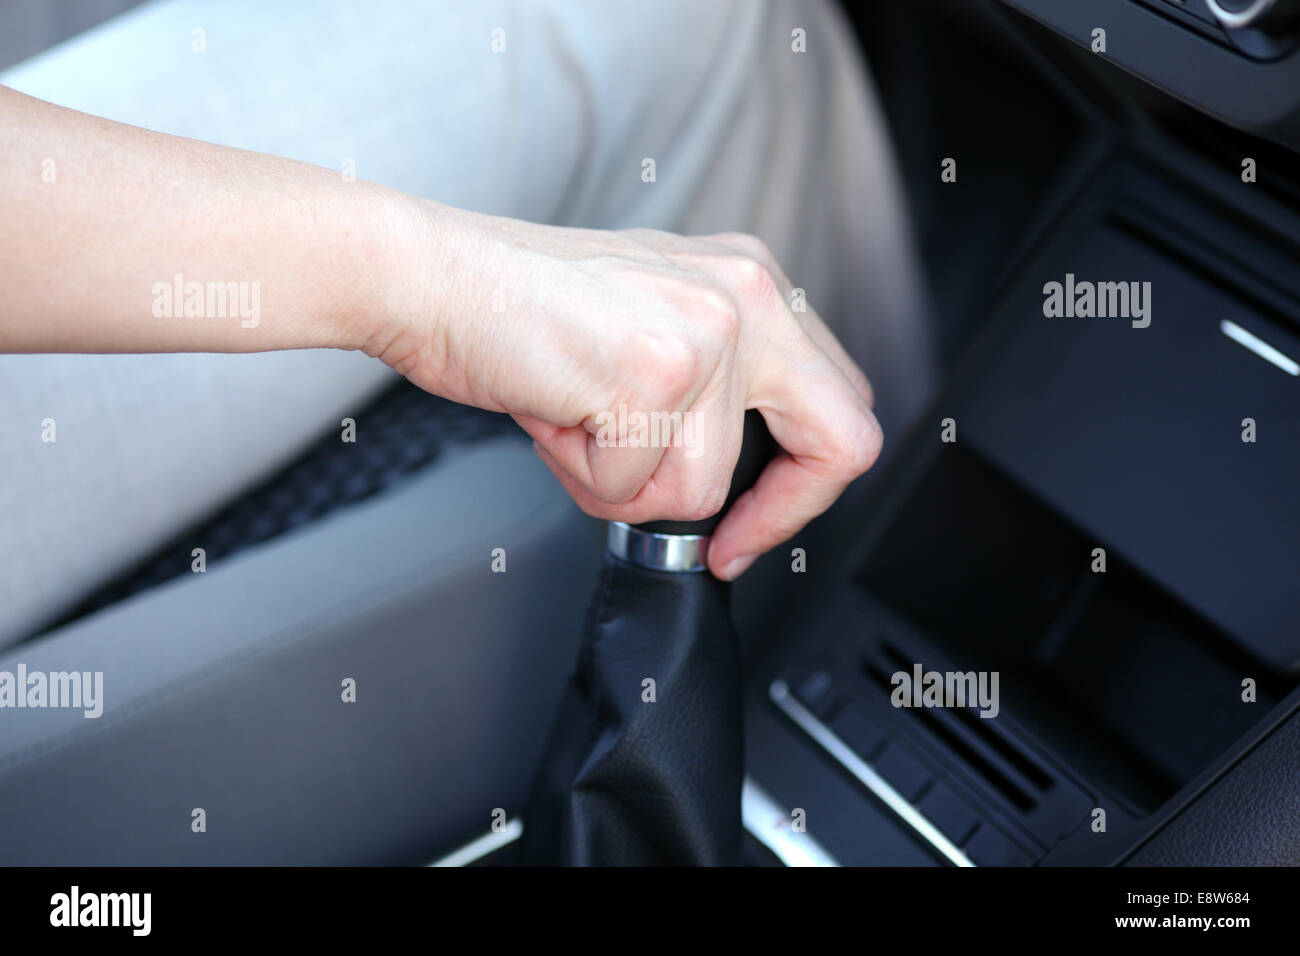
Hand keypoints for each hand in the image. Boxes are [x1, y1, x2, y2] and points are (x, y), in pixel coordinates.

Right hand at [376, 204, 882, 579]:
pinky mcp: (657, 371)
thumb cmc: (523, 311)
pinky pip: (633, 489)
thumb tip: (730, 486)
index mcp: (752, 283)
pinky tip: (558, 416)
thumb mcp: (649, 329)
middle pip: (840, 442)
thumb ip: (711, 393)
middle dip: (778, 514)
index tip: (753, 525)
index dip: (806, 487)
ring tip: (578, 424)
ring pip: (701, 489)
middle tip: (723, 545)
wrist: (433, 279)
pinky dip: (584, 477)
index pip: (840, 403)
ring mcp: (710, 332)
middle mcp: (749, 295)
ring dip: (626, 485)